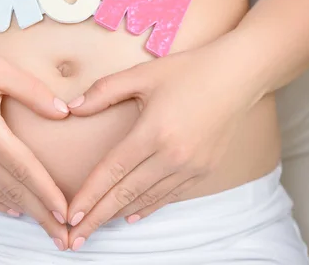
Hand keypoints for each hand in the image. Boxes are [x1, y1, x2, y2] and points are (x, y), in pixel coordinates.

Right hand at [0, 40, 71, 249]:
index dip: (47, 193)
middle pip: (12, 190)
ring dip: (22, 211)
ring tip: (45, 226)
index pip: (23, 169)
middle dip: (40, 214)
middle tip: (63, 237)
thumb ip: (34, 92)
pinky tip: (14, 209)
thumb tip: (64, 113)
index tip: (66, 212)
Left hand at [65, 36, 262, 249]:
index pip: (112, 171)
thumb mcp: (142, 74)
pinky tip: (131, 216)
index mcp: (153, 132)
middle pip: (126, 193)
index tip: (70, 215)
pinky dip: (148, 207)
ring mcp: (190, 167)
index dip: (89, 195)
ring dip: (119, 214)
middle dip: (97, 217)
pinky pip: (170, 196)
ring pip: (147, 198)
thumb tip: (72, 108)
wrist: (238, 76)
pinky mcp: (204, 170)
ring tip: (97, 227)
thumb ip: (103, 91)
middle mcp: (172, 156)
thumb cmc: (188, 70)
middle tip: (76, 238)